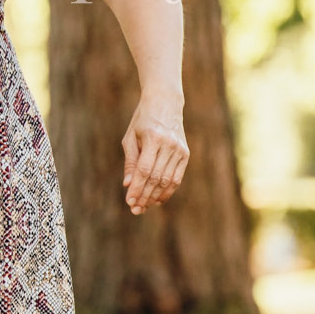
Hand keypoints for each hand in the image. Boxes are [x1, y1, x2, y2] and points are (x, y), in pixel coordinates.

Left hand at [122, 94, 187, 214]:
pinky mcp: (186, 154)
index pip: (144, 170)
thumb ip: (130, 161)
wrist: (165, 104)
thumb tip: (128, 184)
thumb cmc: (142, 120)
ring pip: (168, 180)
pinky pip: (177, 177)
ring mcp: (180, 150)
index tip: (129, 201)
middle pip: (156, 177)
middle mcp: (169, 145)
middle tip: (135, 209)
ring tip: (144, 207)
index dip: (137, 188)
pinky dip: (168, 191)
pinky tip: (157, 199)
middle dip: (145, 196)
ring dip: (155, 196)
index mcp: (153, 138)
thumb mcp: (131, 137)